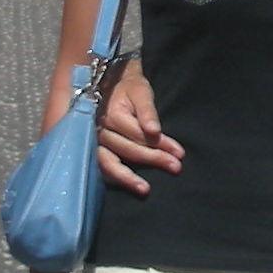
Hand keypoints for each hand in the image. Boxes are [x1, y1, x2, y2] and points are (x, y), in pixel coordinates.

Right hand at [95, 58, 181, 198]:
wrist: (108, 82)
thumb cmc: (129, 88)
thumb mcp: (141, 91)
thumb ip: (147, 111)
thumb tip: (155, 131)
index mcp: (112, 114)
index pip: (139, 134)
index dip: (161, 144)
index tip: (179, 153)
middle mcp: (99, 129)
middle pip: (127, 149)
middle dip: (153, 159)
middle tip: (175, 167)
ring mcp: (93, 141)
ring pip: (109, 163)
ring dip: (128, 178)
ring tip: (145, 190)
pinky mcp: (93, 149)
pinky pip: (102, 167)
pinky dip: (115, 178)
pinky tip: (129, 186)